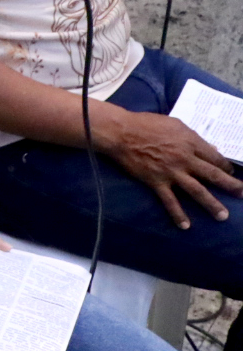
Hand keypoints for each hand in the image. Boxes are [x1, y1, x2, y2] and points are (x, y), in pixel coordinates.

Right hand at [102, 105, 242, 228]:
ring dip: (211, 204)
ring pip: (197, 191)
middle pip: (213, 175)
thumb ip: (193, 137)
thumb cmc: (146, 124)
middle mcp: (185, 159)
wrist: (121, 132)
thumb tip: (211, 149)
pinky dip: (178, 214)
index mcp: (190, 142)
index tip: (231, 173)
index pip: (215, 158)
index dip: (225, 167)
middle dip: (231, 186)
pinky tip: (185, 226)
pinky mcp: (156, 182)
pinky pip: (170, 201)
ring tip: (223, 216)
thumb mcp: (174, 124)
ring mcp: (171, 172)